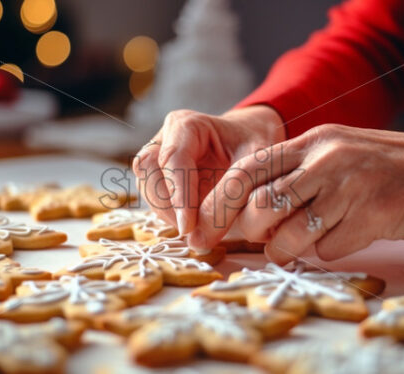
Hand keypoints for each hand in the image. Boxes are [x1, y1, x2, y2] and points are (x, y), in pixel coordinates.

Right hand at [132, 106, 284, 235]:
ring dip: (167, 215)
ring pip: (148, 189)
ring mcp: (158, 157)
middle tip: (194, 233)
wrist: (251, 140)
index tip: (188, 227)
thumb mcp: (256, 162)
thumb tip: (203, 237)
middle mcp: (165, 138)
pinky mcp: (158, 177)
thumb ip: (233, 193)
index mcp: (187, 124)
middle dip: (169, 208)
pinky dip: (170, 217)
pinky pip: (154, 200)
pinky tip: (192, 226)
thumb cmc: (254, 146)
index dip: (179, 196)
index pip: (174, 159)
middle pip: (150, 174)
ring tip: (196, 231)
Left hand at [188, 124, 403, 261]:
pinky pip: (328, 250)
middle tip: (251, 241)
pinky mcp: (373, 217)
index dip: (218, 201)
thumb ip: (296, 172)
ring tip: (295, 245)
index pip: (247, 170)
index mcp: (312, 140)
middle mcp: (326, 160)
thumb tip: (248, 212)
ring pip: (289, 235)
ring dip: (284, 249)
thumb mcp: (337, 152)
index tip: (203, 227)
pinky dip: (329, 251)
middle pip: (260, 205)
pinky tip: (347, 237)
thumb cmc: (388, 168)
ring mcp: (350, 188)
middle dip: (246, 232)